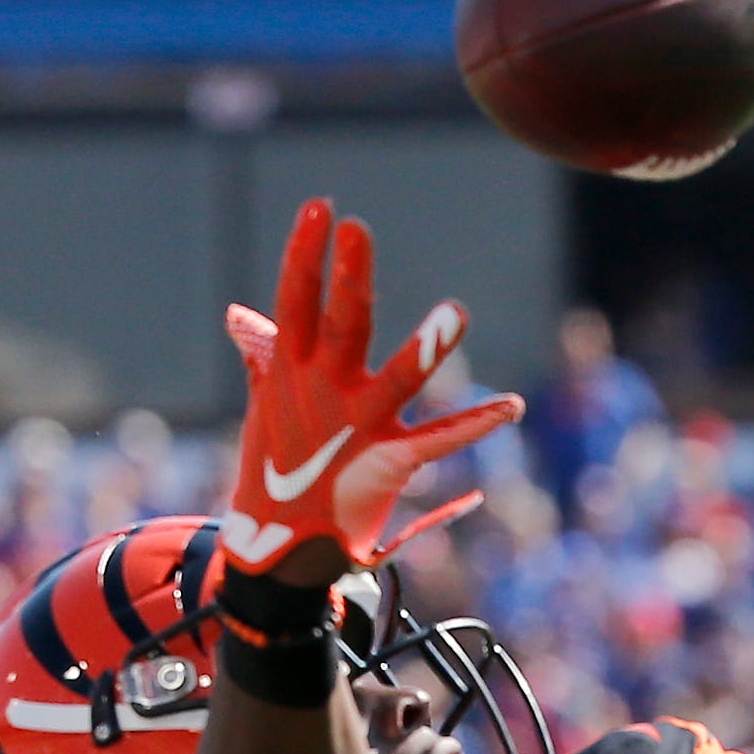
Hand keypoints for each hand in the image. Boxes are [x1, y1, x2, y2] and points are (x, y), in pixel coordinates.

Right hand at [220, 198, 525, 587]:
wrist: (279, 546)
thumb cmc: (279, 465)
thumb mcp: (269, 403)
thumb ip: (265, 354)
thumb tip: (239, 316)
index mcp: (294, 371)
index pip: (296, 302)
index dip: (305, 255)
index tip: (319, 207)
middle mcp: (325, 393)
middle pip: (340, 326)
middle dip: (348, 279)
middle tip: (358, 229)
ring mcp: (358, 428)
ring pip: (396, 379)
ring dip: (426, 350)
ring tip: (458, 312)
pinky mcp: (388, 462)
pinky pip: (439, 441)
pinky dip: (476, 425)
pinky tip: (513, 406)